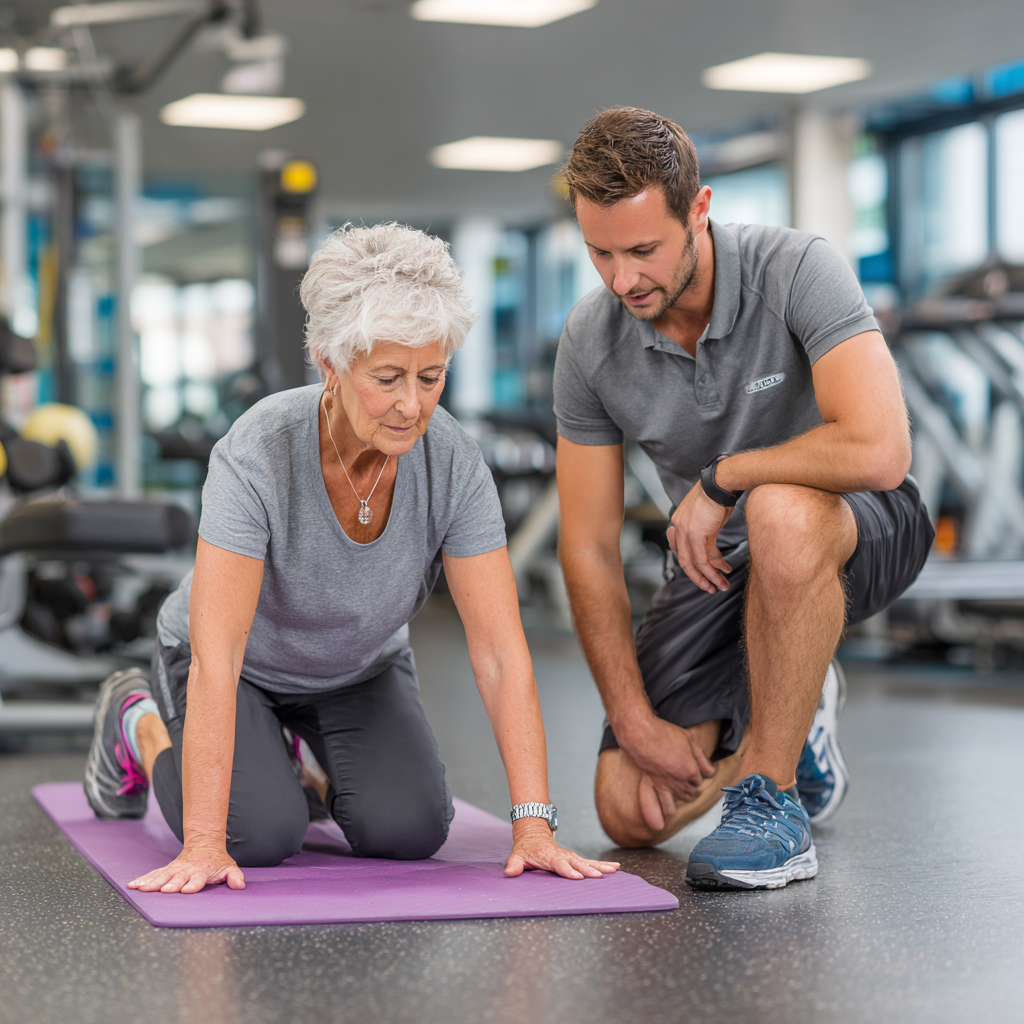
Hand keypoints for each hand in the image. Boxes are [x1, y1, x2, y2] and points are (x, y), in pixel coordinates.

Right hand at [128, 841, 244, 893]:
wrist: (204, 843)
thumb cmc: (217, 861)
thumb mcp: (229, 867)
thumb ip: (234, 877)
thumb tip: (240, 885)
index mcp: (202, 871)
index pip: (198, 879)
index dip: (193, 885)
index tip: (186, 891)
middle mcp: (187, 870)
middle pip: (179, 878)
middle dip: (172, 884)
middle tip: (164, 891)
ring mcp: (175, 869)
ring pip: (163, 876)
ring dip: (153, 882)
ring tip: (142, 888)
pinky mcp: (167, 870)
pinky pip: (154, 874)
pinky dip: (143, 879)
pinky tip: (133, 885)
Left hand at [504, 820, 619, 879]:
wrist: (533, 832)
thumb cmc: (526, 847)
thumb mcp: (517, 855)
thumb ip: (514, 864)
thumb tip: (509, 872)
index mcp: (548, 856)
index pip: (559, 864)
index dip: (567, 870)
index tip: (577, 877)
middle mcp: (562, 855)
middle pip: (576, 863)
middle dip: (588, 870)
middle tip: (599, 877)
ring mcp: (570, 856)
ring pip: (586, 861)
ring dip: (600, 866)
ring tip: (614, 870)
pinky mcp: (575, 858)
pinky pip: (590, 862)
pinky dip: (603, 864)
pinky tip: (615, 868)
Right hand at [619, 715, 715, 830]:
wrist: (641, 734)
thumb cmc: (666, 733)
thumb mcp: (690, 740)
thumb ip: (702, 758)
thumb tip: (711, 770)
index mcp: (691, 770)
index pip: (701, 778)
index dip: (699, 773)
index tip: (695, 766)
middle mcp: (680, 782)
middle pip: (693, 791)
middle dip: (694, 786)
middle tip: (690, 778)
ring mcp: (667, 786)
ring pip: (683, 799)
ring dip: (685, 797)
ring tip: (684, 792)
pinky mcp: (655, 785)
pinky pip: (664, 805)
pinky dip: (668, 812)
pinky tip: (669, 816)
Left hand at [666, 481, 733, 592]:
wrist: (721, 482)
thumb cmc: (718, 497)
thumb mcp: (710, 520)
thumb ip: (708, 538)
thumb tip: (715, 556)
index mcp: (678, 522)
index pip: (680, 550)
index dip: (691, 565)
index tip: (702, 573)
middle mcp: (677, 527)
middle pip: (684, 560)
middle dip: (698, 577)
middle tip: (709, 587)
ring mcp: (684, 531)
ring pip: (693, 563)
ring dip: (708, 577)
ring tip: (720, 586)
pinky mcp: (695, 533)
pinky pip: (702, 558)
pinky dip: (712, 570)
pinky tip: (723, 575)